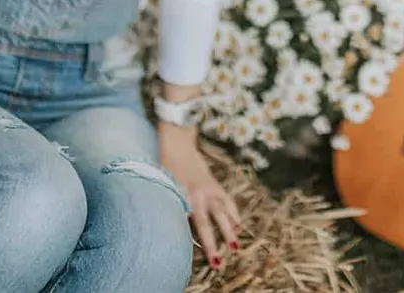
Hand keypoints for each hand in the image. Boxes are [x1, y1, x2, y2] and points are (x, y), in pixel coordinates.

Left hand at [159, 132, 241, 271]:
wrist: (177, 144)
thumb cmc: (166, 167)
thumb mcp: (165, 187)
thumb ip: (174, 206)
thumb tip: (178, 228)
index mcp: (186, 196)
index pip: (195, 224)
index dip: (201, 242)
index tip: (206, 255)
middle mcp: (200, 194)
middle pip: (212, 222)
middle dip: (217, 242)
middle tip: (222, 260)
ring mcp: (210, 189)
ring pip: (224, 212)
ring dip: (230, 230)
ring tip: (235, 247)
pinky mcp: (216, 184)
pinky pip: (228, 201)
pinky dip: (234, 213)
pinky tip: (238, 225)